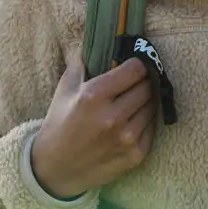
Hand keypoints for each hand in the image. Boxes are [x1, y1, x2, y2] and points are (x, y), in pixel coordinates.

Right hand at [29, 52, 155, 197]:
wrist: (55, 169)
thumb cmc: (60, 123)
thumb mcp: (65, 89)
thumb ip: (81, 62)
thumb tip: (97, 39)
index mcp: (94, 95)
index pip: (135, 69)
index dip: (137, 64)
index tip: (135, 64)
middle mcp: (113, 116)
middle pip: (147, 87)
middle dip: (143, 82)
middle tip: (136, 82)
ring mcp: (126, 138)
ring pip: (152, 106)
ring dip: (145, 101)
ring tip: (132, 102)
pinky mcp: (136, 155)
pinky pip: (152, 128)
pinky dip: (145, 121)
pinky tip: (132, 120)